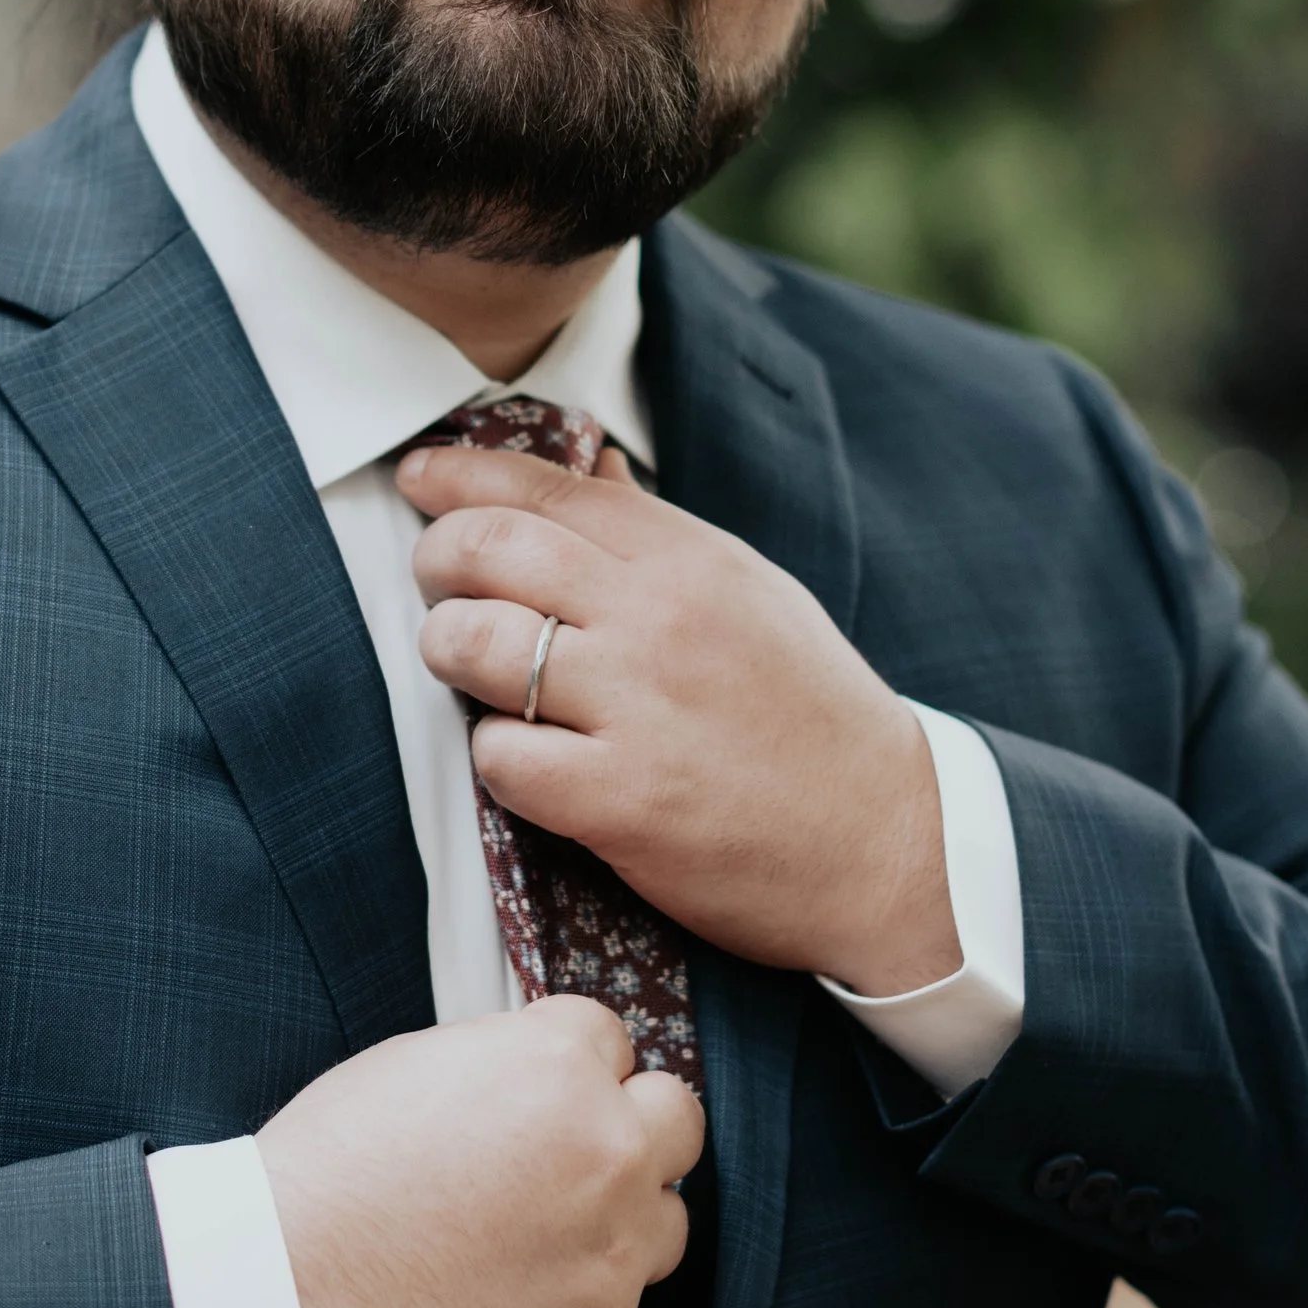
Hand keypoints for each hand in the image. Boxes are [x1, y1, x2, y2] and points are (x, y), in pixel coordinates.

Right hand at [254, 1001, 703, 1307]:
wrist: (285, 1300)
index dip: (569, 1064)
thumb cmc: (323, 1178)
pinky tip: (508, 1298)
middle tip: (572, 1154)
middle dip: (631, 1125)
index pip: (612, 1035)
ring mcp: (611, 1248)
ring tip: (542, 1237)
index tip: (542, 1094)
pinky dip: (576, 1297)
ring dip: (621, 1219)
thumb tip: (538, 1074)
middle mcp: (605, 1149)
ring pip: (668, 1219)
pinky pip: (618, 1302)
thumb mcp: (411, 1067)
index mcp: (555, 1065)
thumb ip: (502, 1062)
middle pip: (677, 1116)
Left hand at [397, 440, 954, 991]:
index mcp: (691, 558)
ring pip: (474, 644)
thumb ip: (660, 532)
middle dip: (437, 561)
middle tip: (437, 587)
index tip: (419, 478)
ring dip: (450, 654)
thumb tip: (592, 463)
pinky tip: (529, 761)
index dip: (462, 477)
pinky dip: (498, 757)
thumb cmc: (812, 718)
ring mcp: (637, 706)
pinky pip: (501, 757)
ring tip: (470, 671)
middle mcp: (659, 617)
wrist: (888, 844)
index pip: (546, 485)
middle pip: (488, 549)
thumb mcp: (751, 595)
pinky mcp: (619, 798)